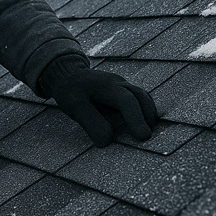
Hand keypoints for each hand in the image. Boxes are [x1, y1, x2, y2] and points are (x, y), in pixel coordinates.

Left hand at [40, 55, 156, 146]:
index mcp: (106, 85)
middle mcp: (118, 83)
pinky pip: (140, 98)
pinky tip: (144, 124)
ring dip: (148, 114)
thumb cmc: (70, 90)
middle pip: (139, 97)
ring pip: (142, 96)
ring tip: (147, 132)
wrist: (68, 74)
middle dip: (146, 117)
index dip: (136, 118)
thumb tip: (107, 141)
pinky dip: (145, 111)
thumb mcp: (74, 105)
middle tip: (147, 137)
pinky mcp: (124, 90)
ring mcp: (123, 85)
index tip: (143, 136)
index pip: (126, 100)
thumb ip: (91, 122)